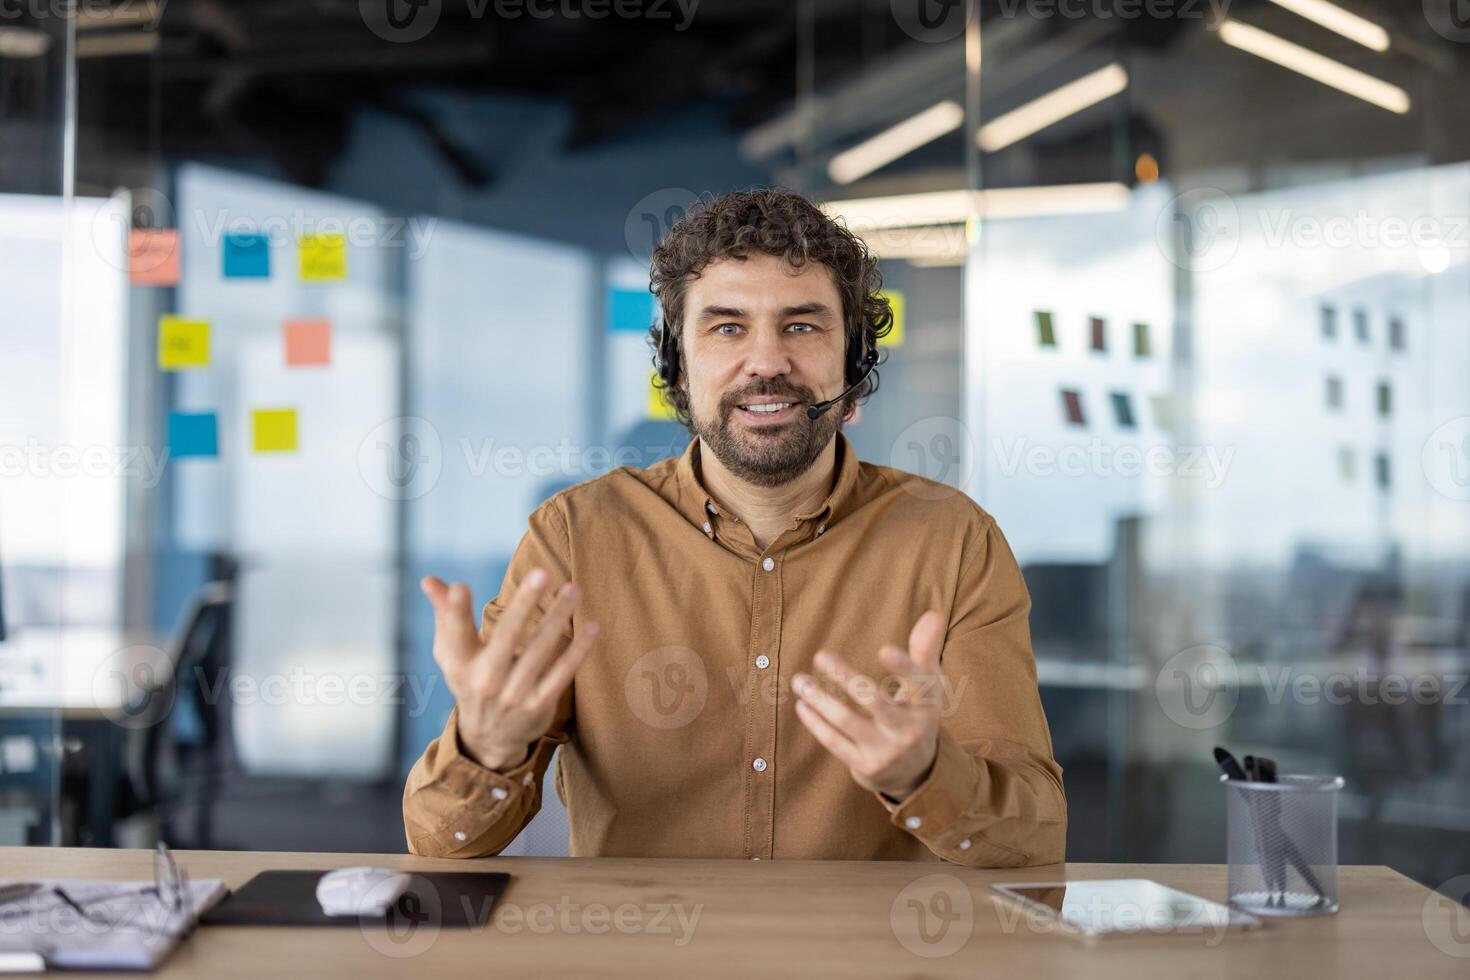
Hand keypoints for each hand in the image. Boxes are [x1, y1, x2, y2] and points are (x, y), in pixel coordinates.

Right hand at [421, 569, 598, 770]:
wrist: (489, 738)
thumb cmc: (471, 680)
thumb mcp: (451, 653)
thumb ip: (445, 613)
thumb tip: (429, 580)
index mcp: (459, 664)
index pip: (455, 634)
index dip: (455, 612)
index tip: (460, 587)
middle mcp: (485, 680)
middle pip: (506, 636)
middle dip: (523, 604)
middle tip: (541, 572)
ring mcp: (514, 694)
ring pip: (540, 650)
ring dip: (558, 617)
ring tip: (574, 590)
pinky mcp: (539, 705)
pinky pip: (562, 673)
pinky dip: (578, 651)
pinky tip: (592, 627)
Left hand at [792, 610, 945, 801]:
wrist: (914, 774)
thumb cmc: (916, 714)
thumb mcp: (926, 687)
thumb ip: (925, 651)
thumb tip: (932, 614)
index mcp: (927, 707)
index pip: (919, 685)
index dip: (903, 668)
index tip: (884, 649)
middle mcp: (909, 731)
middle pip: (875, 700)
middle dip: (846, 677)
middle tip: (821, 655)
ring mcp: (887, 752)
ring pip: (847, 721)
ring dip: (820, 699)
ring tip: (800, 680)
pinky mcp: (866, 767)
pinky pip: (835, 742)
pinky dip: (816, 723)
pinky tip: (803, 705)